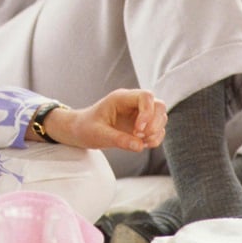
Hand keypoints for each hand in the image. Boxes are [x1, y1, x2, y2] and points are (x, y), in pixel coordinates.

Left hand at [33, 89, 166, 152]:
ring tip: (141, 142)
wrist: (80, 131)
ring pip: (161, 117)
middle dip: (155, 123)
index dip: (148, 113)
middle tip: (140, 137)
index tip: (137, 131)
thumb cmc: (86, 128)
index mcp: (121, 98)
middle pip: (158, 105)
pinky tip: (142, 144)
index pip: (146, 96)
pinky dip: (155, 138)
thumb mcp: (98, 134)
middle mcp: (133, 103)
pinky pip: (157, 129)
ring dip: (156, 132)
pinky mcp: (141, 125)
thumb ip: (118, 139)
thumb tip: (139, 146)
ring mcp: (139, 114)